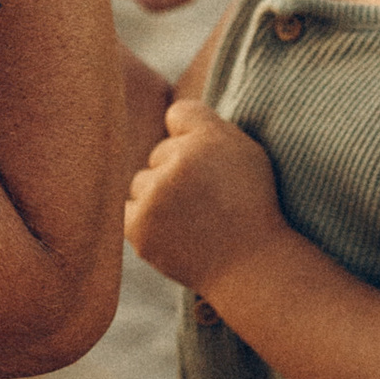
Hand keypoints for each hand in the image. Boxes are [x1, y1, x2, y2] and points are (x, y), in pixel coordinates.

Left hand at [125, 100, 283, 295]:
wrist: (250, 265)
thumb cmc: (251, 208)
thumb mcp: (246, 155)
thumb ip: (209, 128)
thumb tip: (169, 118)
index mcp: (210, 137)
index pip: (179, 113)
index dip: (189, 135)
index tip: (203, 159)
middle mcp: (179, 160)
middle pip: (159, 152)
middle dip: (176, 172)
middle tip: (206, 200)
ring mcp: (156, 194)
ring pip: (141, 182)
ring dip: (159, 197)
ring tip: (192, 220)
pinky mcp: (138, 225)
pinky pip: (128, 209)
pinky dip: (144, 220)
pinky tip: (173, 232)